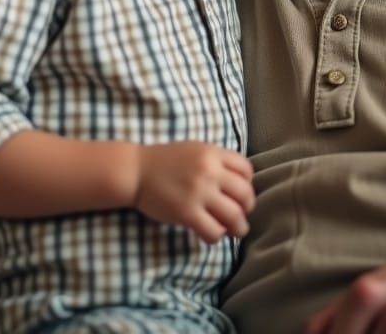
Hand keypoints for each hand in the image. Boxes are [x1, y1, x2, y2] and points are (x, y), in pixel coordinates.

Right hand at [135, 141, 253, 242]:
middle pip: (245, 194)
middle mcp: (210, 171)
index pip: (247, 170)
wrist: (137, 171)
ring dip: (238, 227)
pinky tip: (211, 233)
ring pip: (234, 216)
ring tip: (235, 231)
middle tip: (241, 216)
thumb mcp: (196, 150)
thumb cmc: (166, 161)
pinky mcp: (187, 213)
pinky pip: (214, 231)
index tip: (240, 193)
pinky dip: (217, 236)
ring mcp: (199, 192)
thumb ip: (217, 161)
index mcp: (213, 153)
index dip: (248, 184)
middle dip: (247, 208)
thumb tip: (240, 182)